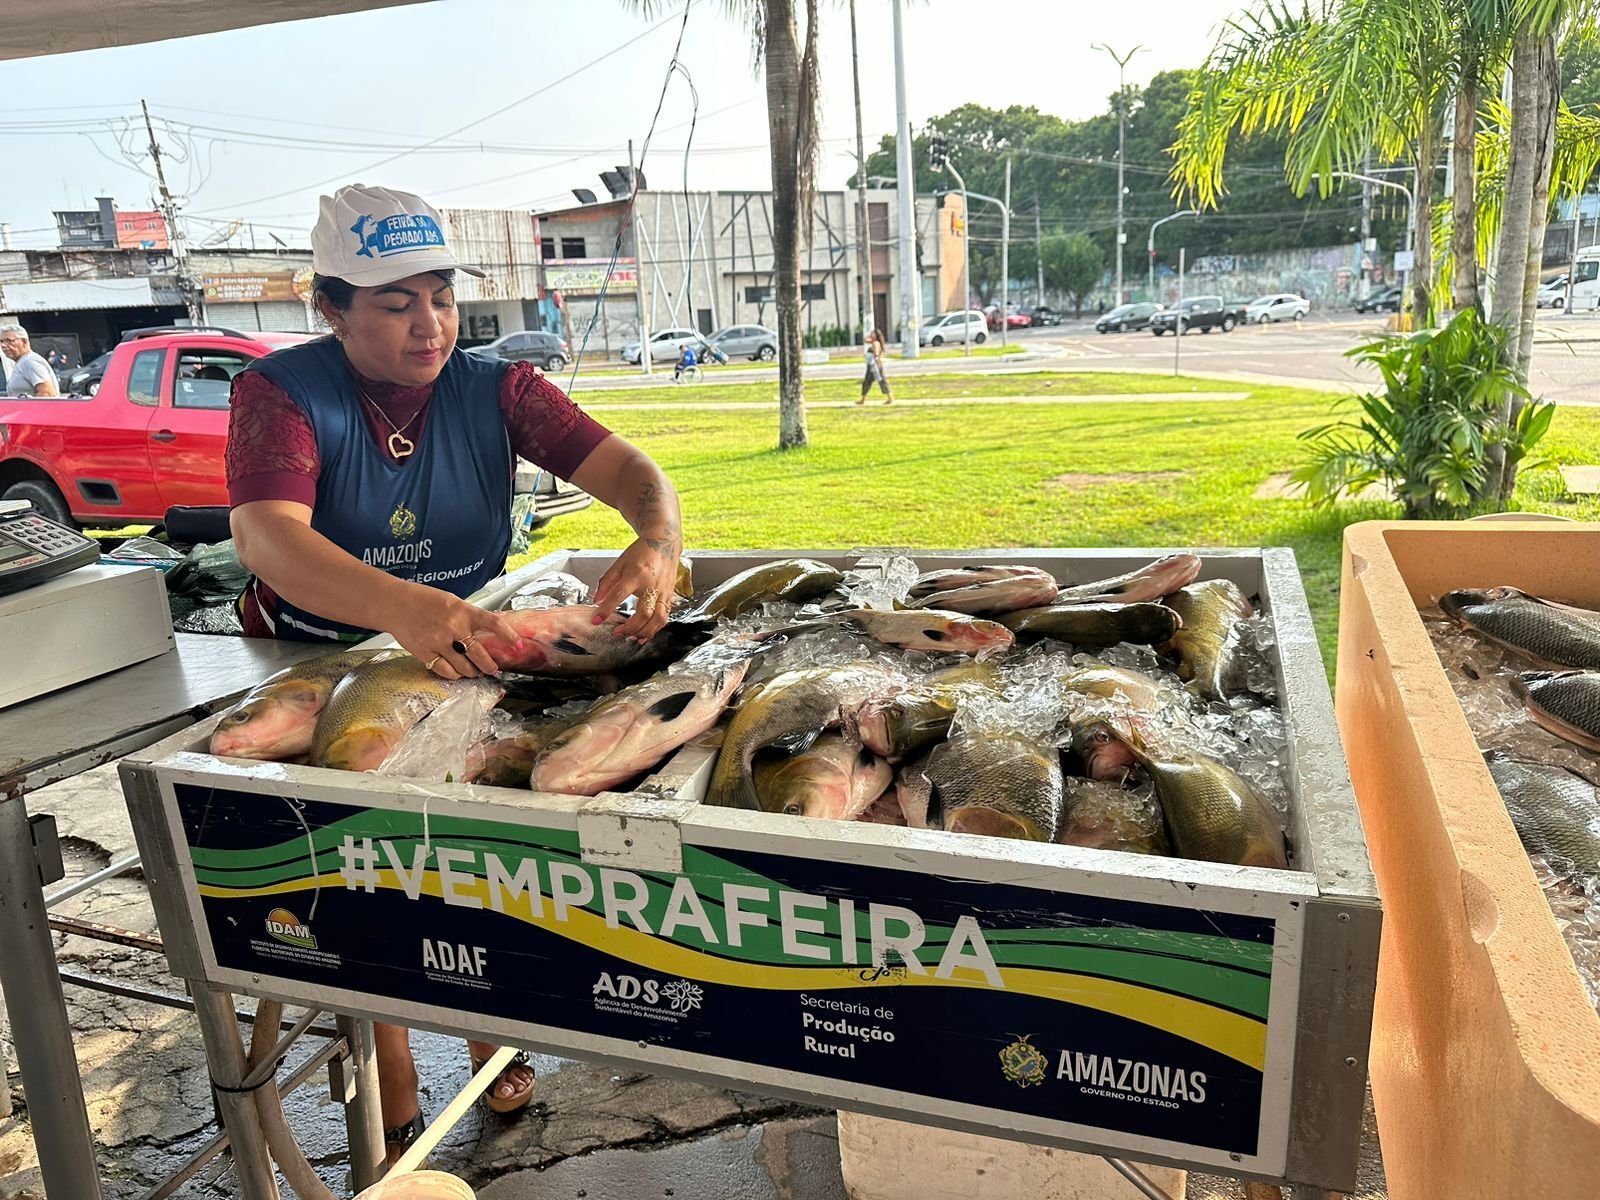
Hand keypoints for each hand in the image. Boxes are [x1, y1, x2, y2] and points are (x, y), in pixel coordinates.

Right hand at [384, 582, 525, 678]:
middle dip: (490, 666)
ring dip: (473, 672)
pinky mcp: (425, 653)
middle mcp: (453, 627)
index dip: (509, 636)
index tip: (518, 645)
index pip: (494, 623)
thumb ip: (470, 616)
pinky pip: (446, 671)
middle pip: (480, 654)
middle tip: (493, 669)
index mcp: (463, 611)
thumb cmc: (425, 600)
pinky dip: (455, 675)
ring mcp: (439, 642)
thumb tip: (491, 629)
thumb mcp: (452, 602)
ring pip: (464, 667)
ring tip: (475, 671)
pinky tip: (457, 672)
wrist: (395, 604)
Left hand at [591, 536, 680, 642]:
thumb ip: (607, 582)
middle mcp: (652, 584)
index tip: (596, 620)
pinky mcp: (670, 596)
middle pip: (644, 613)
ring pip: (658, 619)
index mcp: (636, 574)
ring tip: (631, 637)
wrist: (664, 542)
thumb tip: (596, 600)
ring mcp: (664, 591)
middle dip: (629, 627)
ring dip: (644, 632)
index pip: (618, 595)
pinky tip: (644, 634)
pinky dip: (655, 628)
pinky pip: (664, 617)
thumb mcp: (619, 563)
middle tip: (617, 632)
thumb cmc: (641, 552)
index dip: (606, 610)